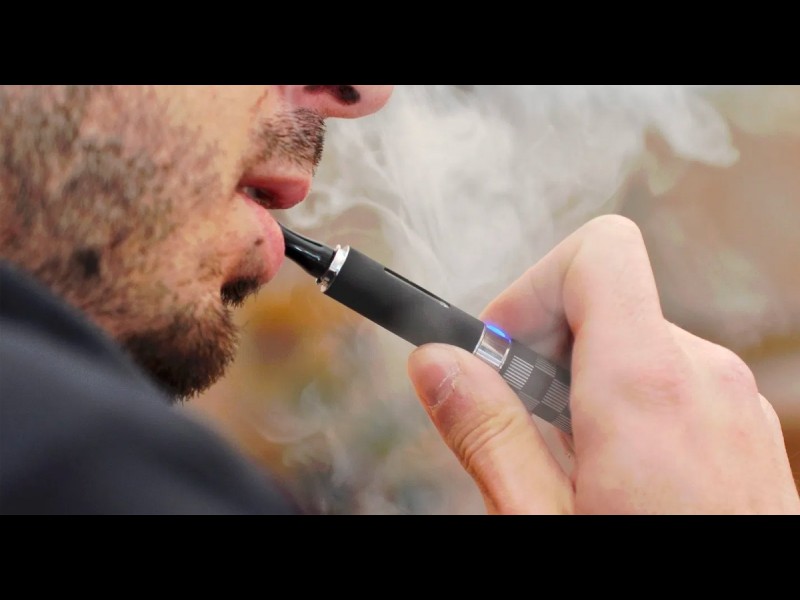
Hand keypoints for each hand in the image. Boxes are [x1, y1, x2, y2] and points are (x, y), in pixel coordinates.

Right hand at [407, 215, 799, 513]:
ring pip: (631, 343)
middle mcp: (701, 375)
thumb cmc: (648, 576)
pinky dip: (622, 405)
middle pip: (604, 300)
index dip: (533, 290)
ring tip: (570, 469)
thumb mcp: (542, 521)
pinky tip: (613, 478)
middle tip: (522, 429)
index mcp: (646, 387)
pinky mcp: (739, 426)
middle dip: (544, 350)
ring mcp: (730, 400)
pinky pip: (666, 379)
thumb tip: (435, 362)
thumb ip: (487, 431)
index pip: (597, 254)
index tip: (500, 355)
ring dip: (579, 385)